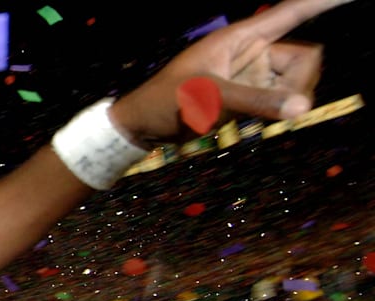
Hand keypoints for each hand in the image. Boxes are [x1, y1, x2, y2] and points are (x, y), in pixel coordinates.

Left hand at [111, 0, 349, 145]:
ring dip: (287, 101)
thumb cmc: (166, 101)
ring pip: (296, 83)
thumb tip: (303, 107)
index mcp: (240, 37)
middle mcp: (252, 52)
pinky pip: (281, 100)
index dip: (321, 3)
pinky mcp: (249, 96)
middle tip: (277, 107)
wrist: (142, 126)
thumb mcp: (208, 97)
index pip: (291, 12)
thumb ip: (256, 101)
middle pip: (305, 59)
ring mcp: (253, 74)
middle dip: (300, 83)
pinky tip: (252, 121)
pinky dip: (277, 110)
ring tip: (251, 116)